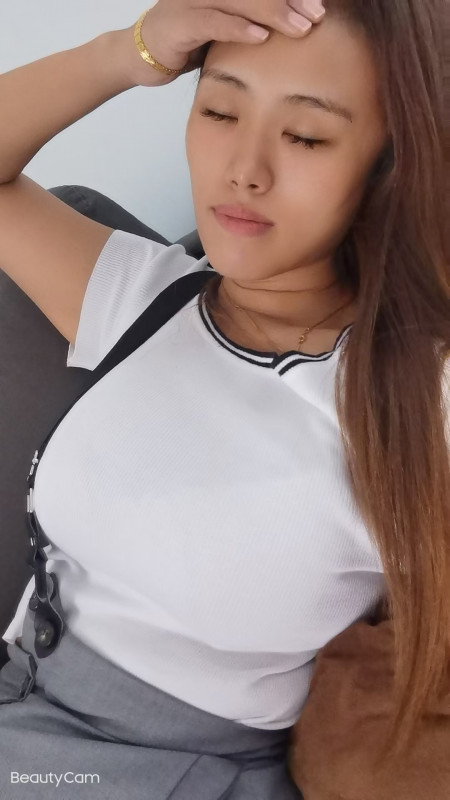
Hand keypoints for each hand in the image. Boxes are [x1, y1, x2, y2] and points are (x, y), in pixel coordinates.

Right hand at [130, 0, 325, 85]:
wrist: (140, 57)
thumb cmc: (187, 43)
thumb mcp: (224, 29)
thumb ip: (251, 22)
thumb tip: (291, 26)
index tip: (319, 6)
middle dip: (290, 0)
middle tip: (318, 15)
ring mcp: (192, 1)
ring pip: (240, 1)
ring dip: (272, 13)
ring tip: (300, 27)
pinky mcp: (179, 22)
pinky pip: (214, 22)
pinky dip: (238, 29)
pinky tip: (261, 36)